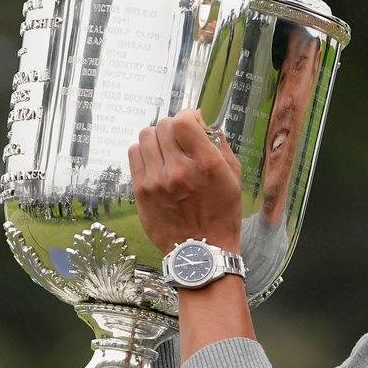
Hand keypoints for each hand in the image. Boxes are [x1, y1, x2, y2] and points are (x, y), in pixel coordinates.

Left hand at [128, 110, 242, 253]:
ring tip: (166, 150)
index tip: (192, 123)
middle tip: (180, 140)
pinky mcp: (140, 191)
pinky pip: (134, 153)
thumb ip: (219, 144)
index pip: (183, 121)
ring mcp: (156, 181)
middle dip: (173, 128)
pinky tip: (155, 162)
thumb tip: (204, 120)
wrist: (200, 252)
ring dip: (157, 138)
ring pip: (145, 136)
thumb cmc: (222, 214)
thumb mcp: (233, 177)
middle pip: (163, 125)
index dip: (187, 116)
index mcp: (205, 165)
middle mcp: (178, 171)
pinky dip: (144, 152)